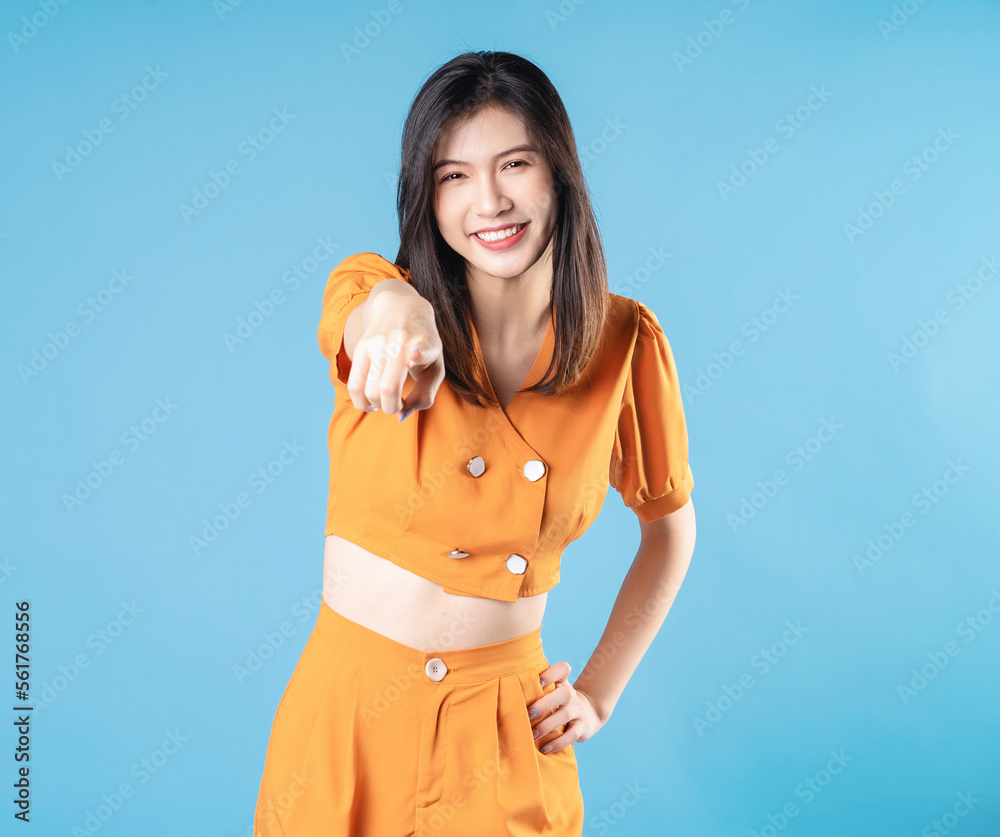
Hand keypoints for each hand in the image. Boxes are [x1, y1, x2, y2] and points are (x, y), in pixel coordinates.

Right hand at [347, 282, 444, 417]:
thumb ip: (426, 396)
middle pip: (388, 388)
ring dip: (376, 405)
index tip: (414, 356)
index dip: (418, 355)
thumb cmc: (423, 346)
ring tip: (383, 402)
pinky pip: (353, 384)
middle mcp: (400, 342)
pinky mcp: (361, 346)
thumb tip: (401, 416)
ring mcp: (377, 343)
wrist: (402, 307)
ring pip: (368, 389)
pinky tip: (370, 401)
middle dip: (392, 407)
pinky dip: (360, 401)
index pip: (420, 350)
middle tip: (397, 404)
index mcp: (424, 344)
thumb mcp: (435, 367)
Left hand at [527, 661, 605, 754]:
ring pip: (566, 714)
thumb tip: (505, 689)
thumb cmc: (558, 701)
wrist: (587, 713)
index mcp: (562, 682)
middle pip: (564, 693)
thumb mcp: (552, 691)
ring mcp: (578, 710)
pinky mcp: (582, 727)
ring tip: (533, 734)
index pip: (563, 669)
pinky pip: (572, 735)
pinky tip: (544, 749)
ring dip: (547, 725)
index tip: (538, 682)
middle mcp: (571, 694)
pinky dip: (558, 743)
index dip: (552, 674)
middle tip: (529, 714)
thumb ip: (535, 688)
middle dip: (545, 704)